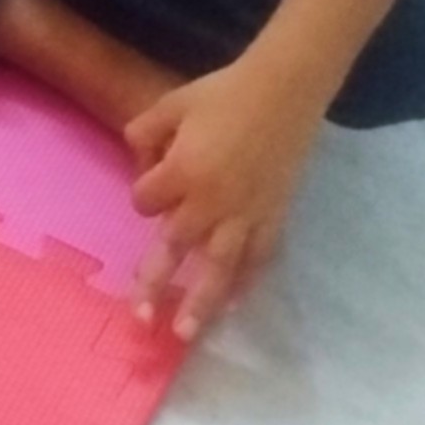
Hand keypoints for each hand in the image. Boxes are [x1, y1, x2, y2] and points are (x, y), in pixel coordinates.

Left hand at [126, 55, 326, 341]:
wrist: (284, 92)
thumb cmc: (222, 94)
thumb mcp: (170, 104)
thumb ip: (145, 133)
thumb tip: (141, 163)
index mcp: (182, 172)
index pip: (145, 201)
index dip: (144, 192)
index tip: (153, 178)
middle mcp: (211, 201)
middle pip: (174, 248)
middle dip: (154, 283)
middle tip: (140, 319)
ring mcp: (246, 214)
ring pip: (219, 268)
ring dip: (202, 302)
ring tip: (187, 333)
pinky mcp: (273, 217)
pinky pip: (259, 258)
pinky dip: (247, 282)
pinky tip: (235, 304)